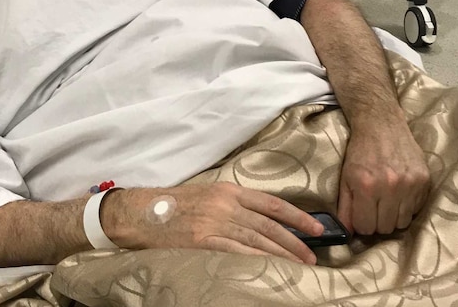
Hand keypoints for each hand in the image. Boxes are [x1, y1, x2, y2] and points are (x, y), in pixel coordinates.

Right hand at [101, 182, 323, 263]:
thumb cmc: (174, 205)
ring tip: (299, 265)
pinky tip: (271, 268)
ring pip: (257, 240)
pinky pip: (236, 252)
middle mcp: (225, 204)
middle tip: (313, 255)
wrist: (141, 212)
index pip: (271, 203)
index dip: (296, 216)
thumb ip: (233, 204)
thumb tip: (262, 219)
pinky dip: (256, 260)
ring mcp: (214, 223)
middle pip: (269, 224)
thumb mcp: (208, 194)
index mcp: (228, 190)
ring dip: (281, 254)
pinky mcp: (203, 241)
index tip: (316, 228)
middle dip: (294, 241)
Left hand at [336, 118, 430, 234]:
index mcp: (366, 185)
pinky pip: (417, 209)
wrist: (381, 124)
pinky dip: (408, 206)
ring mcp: (410, 183)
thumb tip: (346, 234)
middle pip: (386, 228)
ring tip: (387, 200)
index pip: (366, 227)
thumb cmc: (360, 151)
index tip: (361, 216)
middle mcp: (390, 186)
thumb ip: (345, 208)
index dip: (362, 224)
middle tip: (374, 208)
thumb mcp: (345, 178)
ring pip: (403, 223)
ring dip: (393, 216)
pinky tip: (400, 192)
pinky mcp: (425, 180)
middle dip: (377, 222)